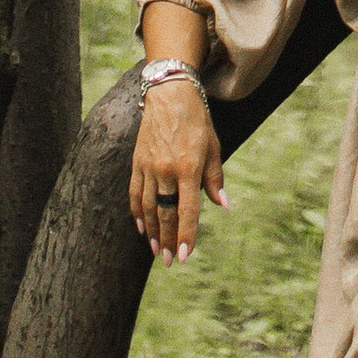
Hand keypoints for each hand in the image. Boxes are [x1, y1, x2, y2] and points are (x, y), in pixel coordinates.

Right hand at [129, 75, 226, 265]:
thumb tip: (222, 205)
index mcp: (188, 167)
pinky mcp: (137, 163)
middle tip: (170, 262)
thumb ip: (215, 179)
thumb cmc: (197, 121)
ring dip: (152, 232)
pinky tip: (141, 227)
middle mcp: (166, 170)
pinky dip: (137, 213)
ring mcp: (149, 167)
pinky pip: (135, 194)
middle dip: (168, 240)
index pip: (187, 210)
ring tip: (157, 251)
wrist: (170, 94)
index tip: (185, 256)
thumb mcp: (214, 147)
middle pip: (165, 213)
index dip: (187, 235)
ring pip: (148, 208)